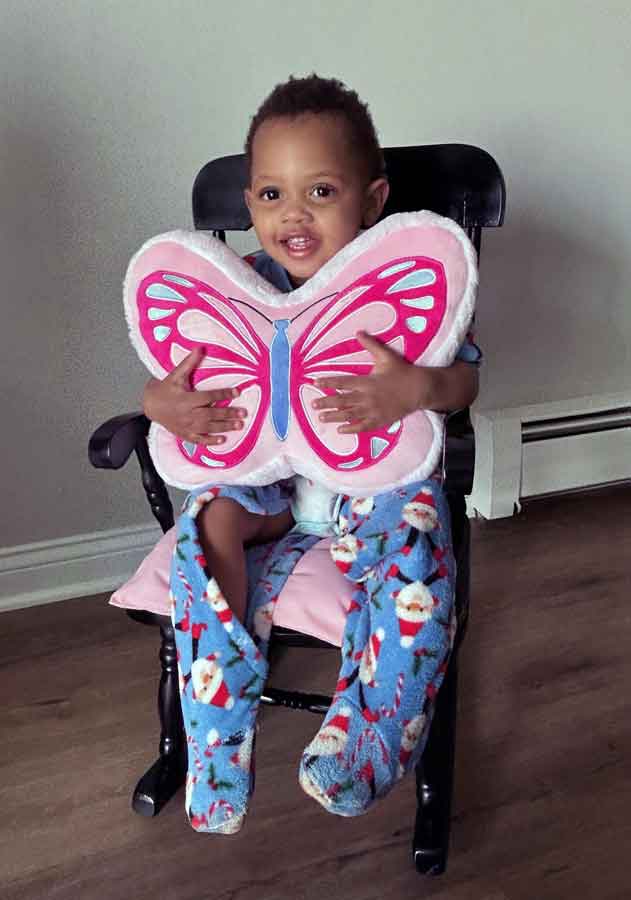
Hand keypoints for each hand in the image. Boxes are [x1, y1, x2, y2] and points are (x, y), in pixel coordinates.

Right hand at [142, 347, 246, 444]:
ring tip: (239, 426)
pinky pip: (198, 439)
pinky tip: (222, 440)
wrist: (150, 405)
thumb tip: (200, 348)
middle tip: (243, 413)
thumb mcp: (176, 375)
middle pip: (210, 414)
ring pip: (207, 428)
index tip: (237, 392)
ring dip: (224, 427)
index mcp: (186, 399)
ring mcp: (186, 426)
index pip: (208, 396)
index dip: (223, 393)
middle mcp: (187, 414)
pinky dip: (210, 441)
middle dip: (228, 414)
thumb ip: (189, 362)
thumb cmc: (165, 389)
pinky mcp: (184, 434)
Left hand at [312, 331, 430, 432]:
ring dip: (334, 417)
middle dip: (326, 403)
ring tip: (321, 418)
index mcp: (367, 381)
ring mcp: (373, 410)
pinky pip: (363, 426)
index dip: (328, 382)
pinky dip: (351, 429)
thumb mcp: (386, 356)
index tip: (314, 383)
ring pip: (350, 415)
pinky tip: (341, 430)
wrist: (419, 389)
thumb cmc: (402, 372)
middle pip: (342, 400)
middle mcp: (367, 397)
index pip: (343, 382)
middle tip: (313, 405)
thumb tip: (358, 332)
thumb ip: (371, 345)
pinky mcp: (380, 420)